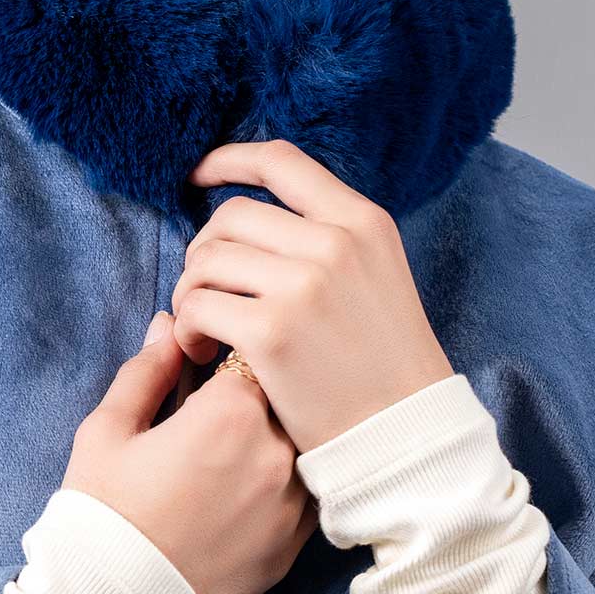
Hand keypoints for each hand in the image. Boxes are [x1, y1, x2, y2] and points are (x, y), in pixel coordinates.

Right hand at [61, 313, 317, 593]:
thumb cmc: (104, 514)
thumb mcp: (109, 431)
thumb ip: (146, 371)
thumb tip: (167, 327)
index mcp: (230, 412)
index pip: (251, 352)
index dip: (226, 355)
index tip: (204, 369)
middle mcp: (276, 451)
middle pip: (285, 394)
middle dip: (258, 394)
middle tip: (215, 415)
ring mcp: (294, 500)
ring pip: (301, 441)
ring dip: (276, 437)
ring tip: (229, 456)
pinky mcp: (297, 542)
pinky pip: (304, 490)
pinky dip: (283, 482)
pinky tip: (243, 492)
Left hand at [172, 138, 454, 454]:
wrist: (406, 433)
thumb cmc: (384, 363)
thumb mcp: (378, 275)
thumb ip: (331, 239)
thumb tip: (261, 219)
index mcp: (362, 221)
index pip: (281, 162)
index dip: (229, 160)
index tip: (198, 176)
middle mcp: (334, 242)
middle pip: (231, 216)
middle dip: (205, 251)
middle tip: (208, 291)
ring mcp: (303, 285)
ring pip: (207, 260)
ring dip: (191, 293)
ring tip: (205, 328)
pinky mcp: (271, 331)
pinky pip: (198, 306)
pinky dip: (187, 328)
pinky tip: (202, 350)